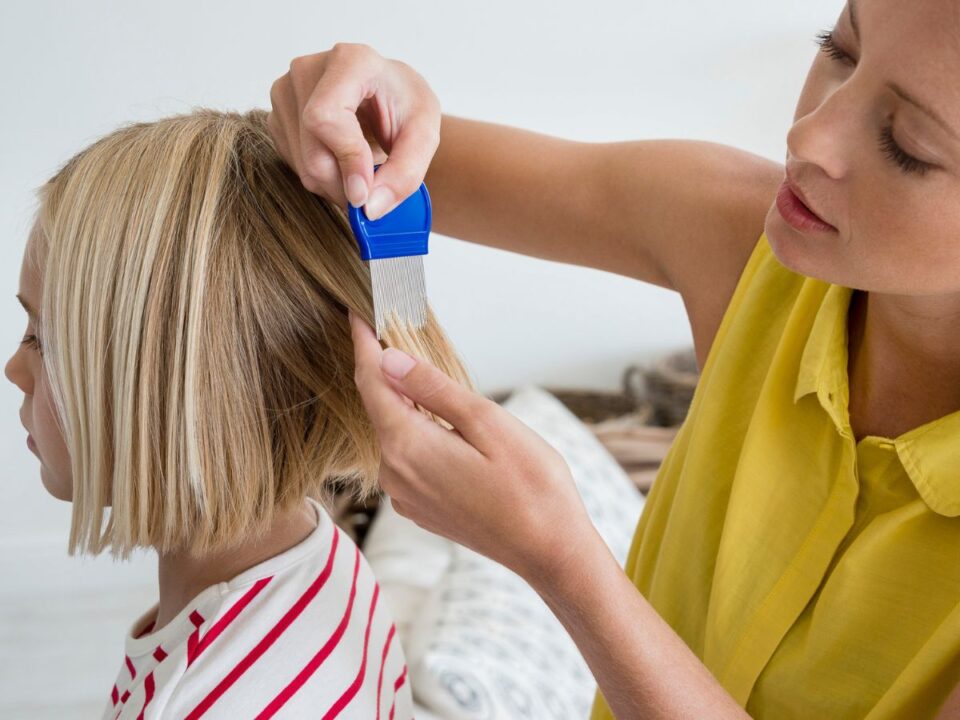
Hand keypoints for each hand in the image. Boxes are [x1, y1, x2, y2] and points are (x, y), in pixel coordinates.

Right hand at [268, 44, 441, 219]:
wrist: (386, 97)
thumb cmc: (405, 107)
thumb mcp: (424, 135)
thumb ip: (405, 172)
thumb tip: (371, 208)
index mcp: (350, 61)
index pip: (326, 117)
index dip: (346, 160)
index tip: (365, 195)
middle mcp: (308, 70)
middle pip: (312, 150)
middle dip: (344, 186)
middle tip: (372, 196)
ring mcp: (286, 93)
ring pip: (302, 166)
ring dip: (336, 187)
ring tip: (363, 174)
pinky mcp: (277, 117)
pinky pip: (295, 166)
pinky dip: (322, 179)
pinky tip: (342, 164)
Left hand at [348, 310, 595, 584]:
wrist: (550, 551)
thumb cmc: (531, 487)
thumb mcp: (487, 423)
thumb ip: (433, 389)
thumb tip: (389, 359)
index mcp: (407, 447)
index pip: (371, 382)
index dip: (363, 345)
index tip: (357, 315)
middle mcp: (394, 475)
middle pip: (380, 407)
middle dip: (389, 372)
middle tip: (401, 334)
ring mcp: (406, 496)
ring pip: (396, 433)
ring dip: (408, 404)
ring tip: (432, 379)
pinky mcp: (421, 508)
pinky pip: (409, 458)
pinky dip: (419, 434)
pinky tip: (446, 426)